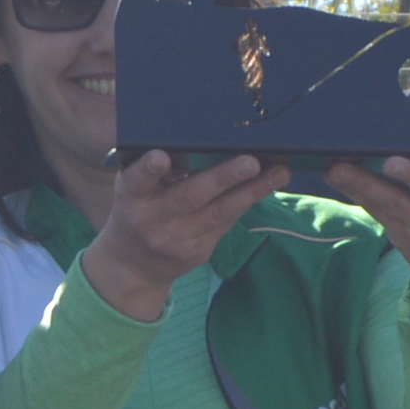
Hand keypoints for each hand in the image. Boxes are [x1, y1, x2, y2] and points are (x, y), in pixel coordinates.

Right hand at [83, 149, 281, 320]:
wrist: (134, 266)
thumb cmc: (136, 211)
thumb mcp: (132, 190)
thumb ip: (153, 171)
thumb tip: (194, 142)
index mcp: (130, 198)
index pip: (137, 181)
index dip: (149, 169)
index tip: (161, 157)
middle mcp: (153, 220)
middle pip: (190, 196)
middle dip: (223, 178)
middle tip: (251, 161)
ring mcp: (178, 239)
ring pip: (219, 212)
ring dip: (252, 191)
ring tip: (278, 172)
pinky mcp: (199, 251)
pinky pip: (227, 222)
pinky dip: (247, 201)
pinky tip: (268, 185)